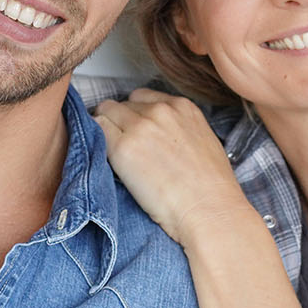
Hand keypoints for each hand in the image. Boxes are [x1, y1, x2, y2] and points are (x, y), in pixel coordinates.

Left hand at [93, 89, 252, 245]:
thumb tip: (155, 134)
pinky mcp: (123, 148)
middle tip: (124, 147)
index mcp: (182, 107)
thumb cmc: (211, 188)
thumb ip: (177, 127)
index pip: (141, 97)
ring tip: (116, 155)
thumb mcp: (201, 141)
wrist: (208, 210)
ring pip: (104, 112)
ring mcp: (140, 127)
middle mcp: (160, 110)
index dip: (134, 114)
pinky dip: (98, 142)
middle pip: (121, 104)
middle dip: (119, 122)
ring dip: (106, 130)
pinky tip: (109, 160)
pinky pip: (97, 131)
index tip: (134, 131)